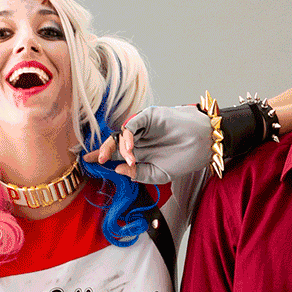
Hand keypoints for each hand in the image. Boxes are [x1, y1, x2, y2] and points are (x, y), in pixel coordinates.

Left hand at [85, 105, 211, 183]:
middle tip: (98, 160)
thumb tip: (118, 169)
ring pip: (122, 133)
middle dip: (104, 151)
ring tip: (123, 158)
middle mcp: (140, 138)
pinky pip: (132, 124)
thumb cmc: (184, 159)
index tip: (87, 163)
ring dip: (117, 146)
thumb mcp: (157, 175)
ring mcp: (144, 126)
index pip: (117, 153)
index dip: (103, 156)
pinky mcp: (149, 116)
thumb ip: (137, 174)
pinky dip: (128, 136)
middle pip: (115, 142)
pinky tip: (130, 148)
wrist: (203, 145)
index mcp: (141, 152)